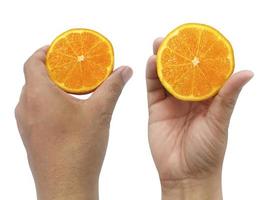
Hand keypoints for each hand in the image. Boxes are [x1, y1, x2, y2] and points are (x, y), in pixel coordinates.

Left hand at [15, 46, 132, 199]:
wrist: (66, 186)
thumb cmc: (79, 150)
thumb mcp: (100, 112)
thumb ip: (112, 87)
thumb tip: (124, 70)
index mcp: (39, 95)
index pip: (33, 61)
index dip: (45, 51)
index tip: (60, 49)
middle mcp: (26, 107)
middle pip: (34, 77)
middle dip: (53, 69)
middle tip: (73, 68)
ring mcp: (25, 123)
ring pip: (34, 95)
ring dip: (50, 87)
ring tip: (72, 87)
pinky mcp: (30, 136)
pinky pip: (35, 110)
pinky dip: (48, 102)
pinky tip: (67, 110)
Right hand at [146, 38, 252, 199]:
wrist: (185, 174)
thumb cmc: (207, 151)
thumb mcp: (219, 121)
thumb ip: (227, 97)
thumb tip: (247, 72)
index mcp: (206, 99)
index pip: (203, 72)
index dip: (199, 56)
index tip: (196, 40)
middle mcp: (188, 98)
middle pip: (182, 71)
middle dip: (177, 54)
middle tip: (172, 37)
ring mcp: (171, 103)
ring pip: (165, 77)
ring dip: (162, 60)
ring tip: (159, 44)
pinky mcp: (156, 109)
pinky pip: (153, 89)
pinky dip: (151, 75)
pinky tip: (151, 63)